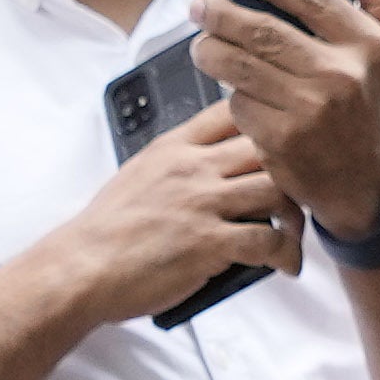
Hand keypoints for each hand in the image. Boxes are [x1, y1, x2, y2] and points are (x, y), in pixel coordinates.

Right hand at [51, 95, 295, 330]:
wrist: (81, 267)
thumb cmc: (106, 230)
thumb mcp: (139, 175)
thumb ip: (177, 164)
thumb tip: (211, 169)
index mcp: (174, 147)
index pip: (230, 112)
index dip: (264, 122)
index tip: (280, 144)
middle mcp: (192, 168)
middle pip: (267, 145)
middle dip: (293, 168)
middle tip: (298, 195)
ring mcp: (202, 203)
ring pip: (277, 189)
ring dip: (295, 214)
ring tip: (292, 233)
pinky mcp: (210, 243)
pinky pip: (268, 240)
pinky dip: (286, 254)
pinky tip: (284, 265)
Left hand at [194, 0, 379, 236]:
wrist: (365, 186)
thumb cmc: (368, 108)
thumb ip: (379, 0)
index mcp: (368, 45)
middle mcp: (341, 75)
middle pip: (263, 30)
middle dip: (220, 13)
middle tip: (199, 5)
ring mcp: (309, 110)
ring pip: (240, 66)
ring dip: (210, 50)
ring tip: (202, 44)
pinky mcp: (280, 140)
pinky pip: (239, 103)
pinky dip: (233, 95)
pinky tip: (237, 92)